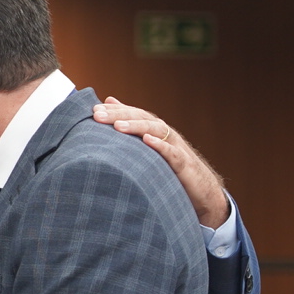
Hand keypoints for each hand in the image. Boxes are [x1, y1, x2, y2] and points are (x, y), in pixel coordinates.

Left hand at [93, 97, 229, 227]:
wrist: (201, 192)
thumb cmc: (169, 169)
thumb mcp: (148, 150)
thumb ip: (130, 127)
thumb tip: (109, 102)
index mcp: (153, 131)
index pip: (133, 114)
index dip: (114, 110)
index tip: (92, 109)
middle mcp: (164, 135)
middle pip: (142, 118)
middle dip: (119, 115)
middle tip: (97, 115)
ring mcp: (175, 147)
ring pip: (157, 130)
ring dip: (137, 126)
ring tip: (118, 126)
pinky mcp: (184, 164)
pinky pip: (172, 153)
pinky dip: (161, 146)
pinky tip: (148, 141)